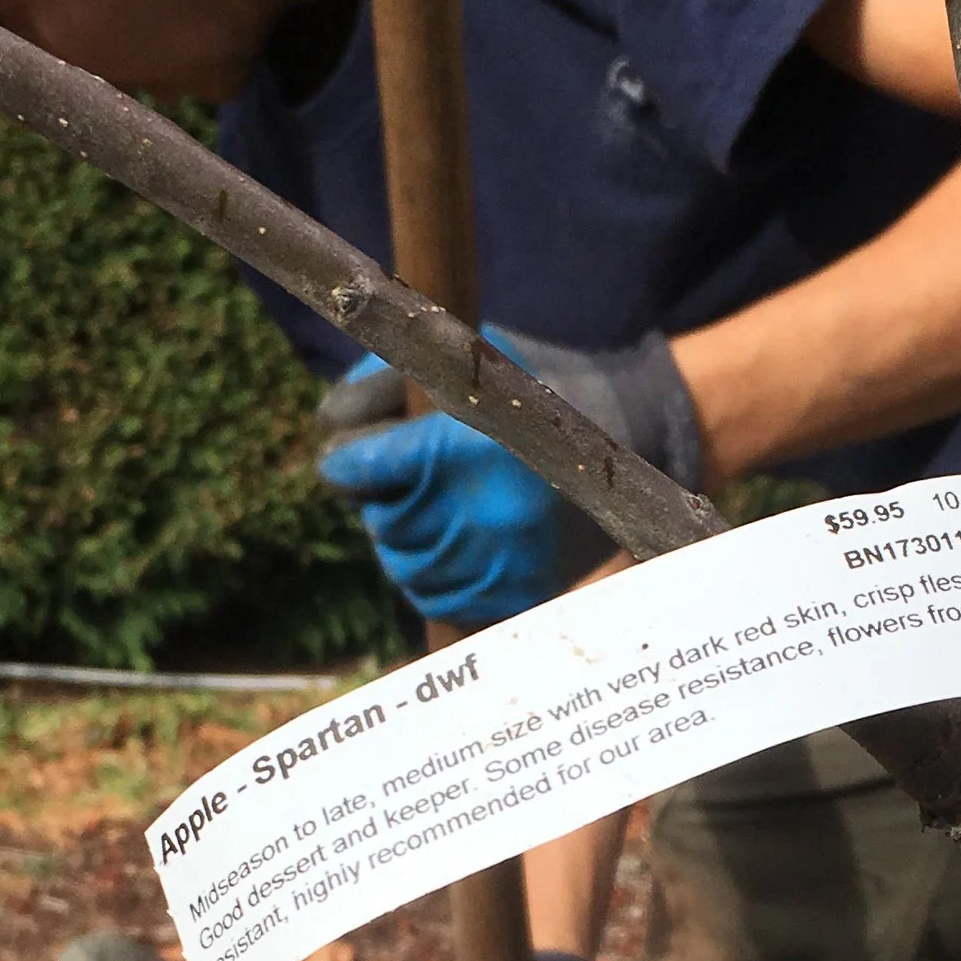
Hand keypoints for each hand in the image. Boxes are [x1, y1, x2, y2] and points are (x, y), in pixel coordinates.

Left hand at [314, 330, 702, 631]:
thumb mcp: (463, 362)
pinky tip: (456, 542)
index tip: (354, 456)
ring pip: (403, 566)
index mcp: (460, 447)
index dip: (347, 461)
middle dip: (385, 498)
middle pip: (380, 521)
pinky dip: (436, 574)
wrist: (630, 432)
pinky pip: (439, 599)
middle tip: (411, 478)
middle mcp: (481, 512)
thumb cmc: (531, 386)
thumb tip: (331, 434)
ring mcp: (500, 561)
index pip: (355, 469)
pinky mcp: (517, 594)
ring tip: (435, 508)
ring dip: (407, 539)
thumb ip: (387, 385)